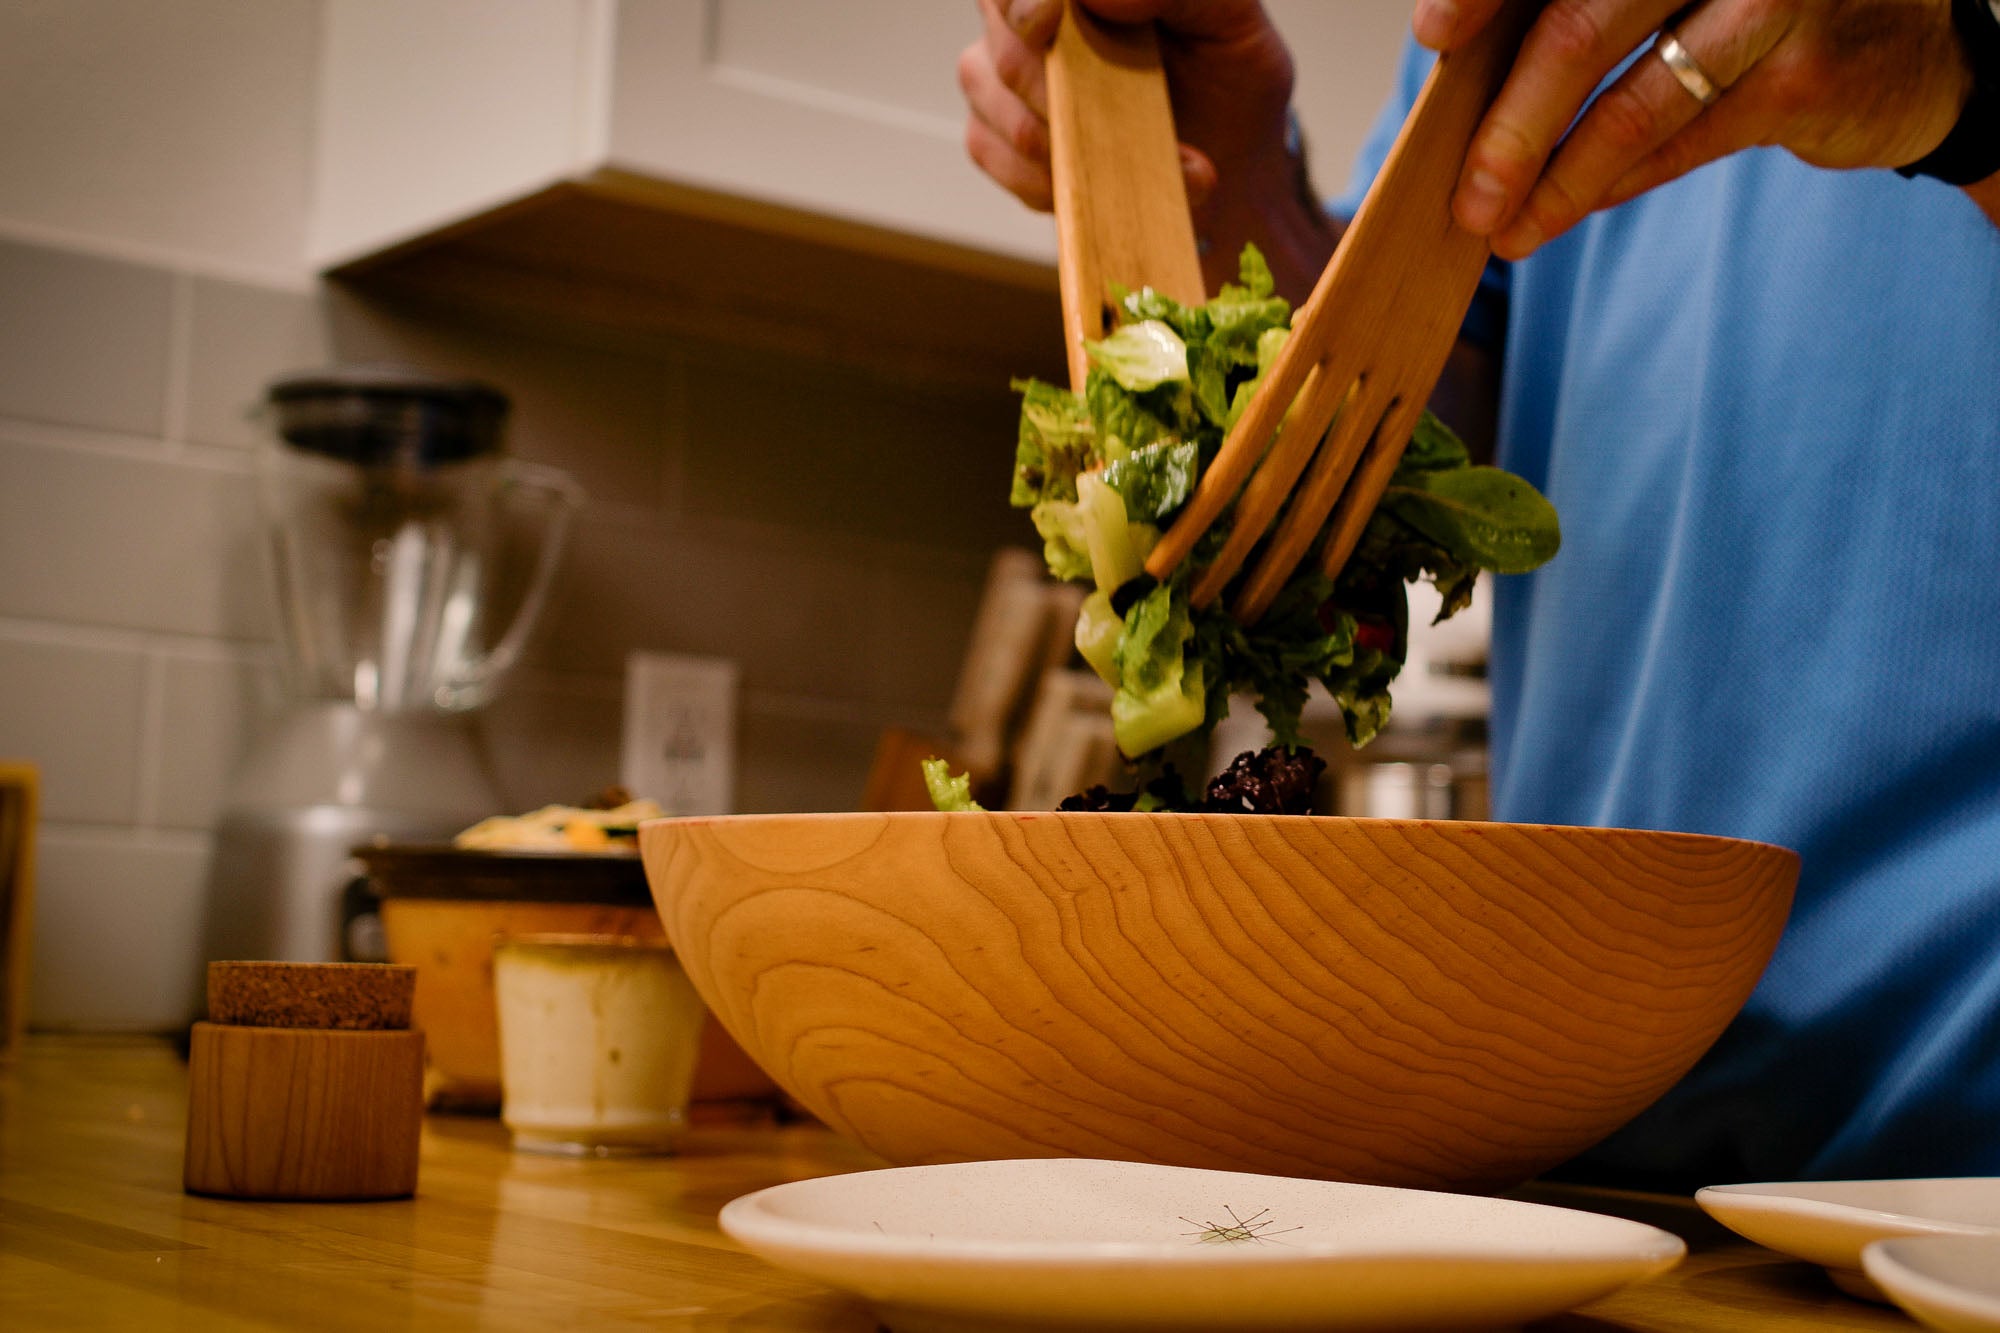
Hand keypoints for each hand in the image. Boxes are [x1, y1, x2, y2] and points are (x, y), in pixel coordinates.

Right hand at [957, 0, 1294, 220]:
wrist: (1223, 164)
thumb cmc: (1227, 81)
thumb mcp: (1231, 22)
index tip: (1048, 22)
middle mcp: (1026, 14)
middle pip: (1003, 38)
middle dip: (1061, 89)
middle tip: (1139, 122)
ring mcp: (1000, 75)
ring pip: (993, 99)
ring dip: (1074, 144)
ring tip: (1144, 159)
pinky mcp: (992, 136)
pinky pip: (994, 154)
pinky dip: (1052, 179)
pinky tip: (1101, 181)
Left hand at [1413, 0, 1976, 258]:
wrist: (1916, 50)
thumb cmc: (1753, 7)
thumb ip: (1582, 0)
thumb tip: (1455, 53)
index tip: (1435, 37)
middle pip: (1584, 26)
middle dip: (1510, 124)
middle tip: (1465, 194)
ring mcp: (1779, 1)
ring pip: (1633, 104)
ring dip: (1556, 179)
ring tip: (1505, 226)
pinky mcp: (1806, 77)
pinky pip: (1681, 143)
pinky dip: (1613, 182)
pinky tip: (1564, 209)